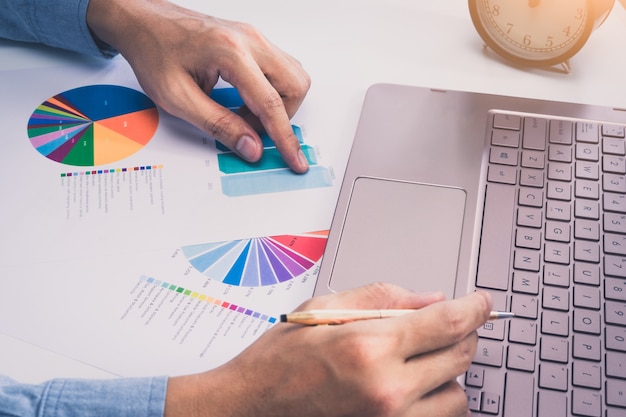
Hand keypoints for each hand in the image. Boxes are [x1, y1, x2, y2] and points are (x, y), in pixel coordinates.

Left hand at [87, 0, 310, 172]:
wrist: (144, 22)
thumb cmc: (154, 52)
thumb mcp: (178, 98)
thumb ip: (218, 125)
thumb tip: (251, 147)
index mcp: (231, 53)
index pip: (271, 103)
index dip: (285, 138)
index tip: (295, 160)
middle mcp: (250, 40)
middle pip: (295, 86)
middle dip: (282, 117)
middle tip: (251, 131)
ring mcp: (254, 38)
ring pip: (293, 76)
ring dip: (278, 105)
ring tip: (245, 115)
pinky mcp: (253, 41)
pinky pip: (280, 69)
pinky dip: (271, 92)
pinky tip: (247, 100)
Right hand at [165, 283, 492, 416]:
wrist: (251, 408)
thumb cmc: (278, 361)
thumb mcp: (323, 311)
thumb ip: (382, 298)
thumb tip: (430, 298)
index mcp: (368, 346)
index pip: (447, 322)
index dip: (474, 308)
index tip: (483, 303)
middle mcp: (386, 388)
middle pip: (460, 356)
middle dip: (464, 334)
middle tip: (450, 323)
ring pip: (459, 395)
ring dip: (451, 372)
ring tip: (424, 359)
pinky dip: (439, 402)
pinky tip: (417, 386)